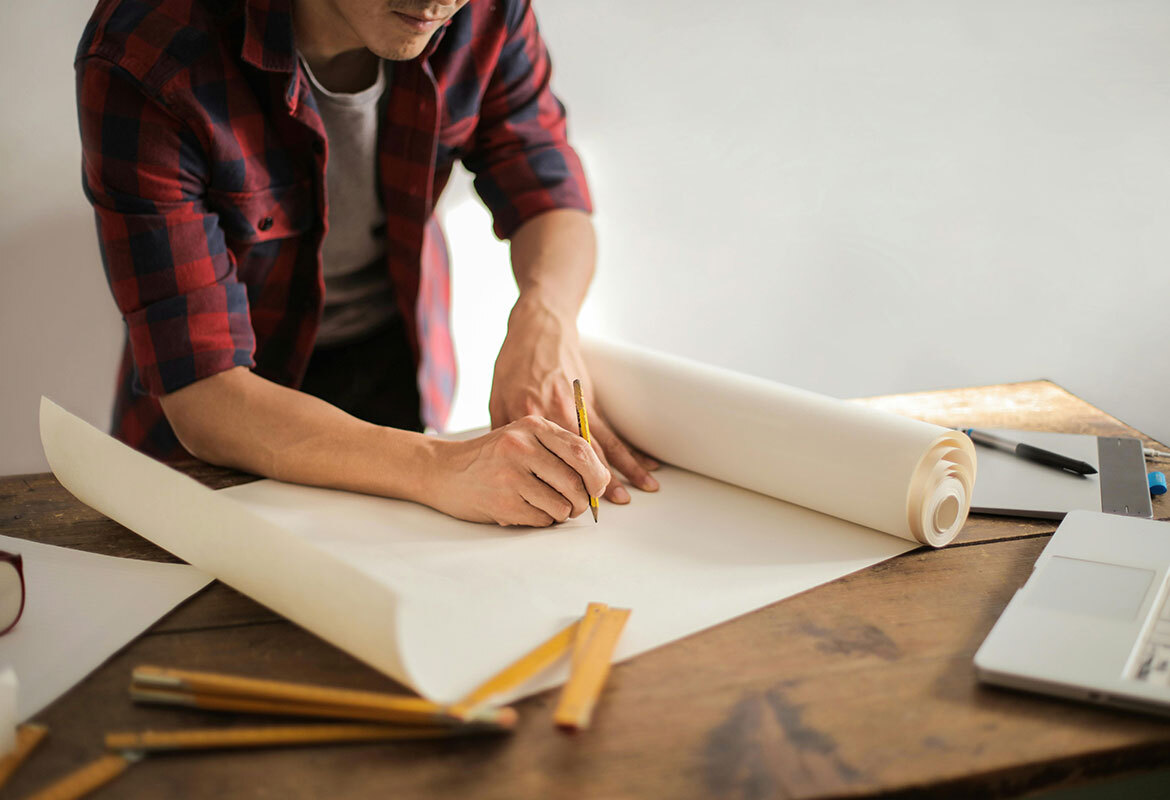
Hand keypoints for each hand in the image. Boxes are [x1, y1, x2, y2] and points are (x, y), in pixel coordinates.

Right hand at [427, 415, 610, 525]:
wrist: (443, 470)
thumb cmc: (492, 458)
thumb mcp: (523, 438)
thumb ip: (559, 450)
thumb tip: (602, 480)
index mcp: (533, 426)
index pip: (582, 450)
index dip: (597, 474)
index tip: (598, 487)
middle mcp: (521, 447)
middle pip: (576, 481)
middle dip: (584, 500)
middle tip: (577, 505)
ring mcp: (510, 475)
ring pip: (562, 505)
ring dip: (561, 513)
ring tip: (546, 506)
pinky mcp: (502, 502)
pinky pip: (542, 519)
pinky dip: (542, 520)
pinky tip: (527, 510)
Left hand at [488, 296, 659, 503]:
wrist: (539, 327)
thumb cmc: (513, 362)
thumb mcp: (496, 397)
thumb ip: (502, 432)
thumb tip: (506, 464)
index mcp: (528, 417)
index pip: (543, 459)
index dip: (555, 483)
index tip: (563, 505)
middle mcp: (555, 414)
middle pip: (578, 456)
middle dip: (595, 483)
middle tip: (608, 507)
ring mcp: (577, 407)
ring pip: (602, 445)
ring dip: (624, 469)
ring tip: (641, 491)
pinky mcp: (590, 401)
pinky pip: (612, 430)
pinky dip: (630, 448)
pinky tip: (646, 463)